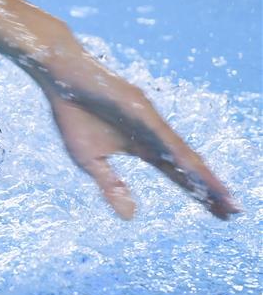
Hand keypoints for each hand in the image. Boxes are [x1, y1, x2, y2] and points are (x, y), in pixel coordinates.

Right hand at [41, 57, 239, 219]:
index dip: (198, 193)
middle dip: (209, 190)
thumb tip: (131, 217)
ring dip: (202, 175)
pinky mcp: (139, 107)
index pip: (177, 175)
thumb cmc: (74, 114)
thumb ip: (111, 187)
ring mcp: (150, 120)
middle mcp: (154, 135)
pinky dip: (178, 153)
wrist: (61, 77)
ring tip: (223, 196)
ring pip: (181, 152)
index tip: (221, 214)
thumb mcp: (90, 161)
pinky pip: (161, 134)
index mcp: (143, 148)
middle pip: (187, 167)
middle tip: (234, 212)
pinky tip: (193, 169)